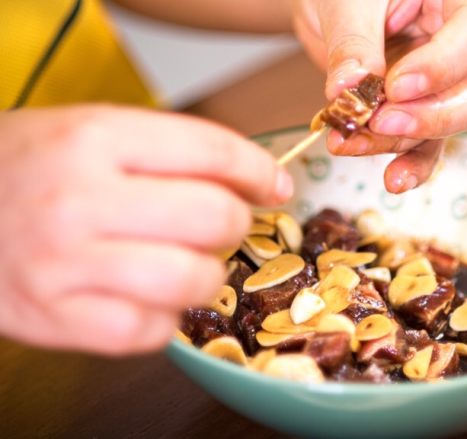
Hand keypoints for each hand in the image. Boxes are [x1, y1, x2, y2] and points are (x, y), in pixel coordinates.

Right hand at [0, 105, 291, 354]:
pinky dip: (164, 317)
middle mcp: (80, 200)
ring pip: (190, 279)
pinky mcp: (55, 318)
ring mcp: (65, 265)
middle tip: (220, 222)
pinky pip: (149, 331)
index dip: (259, 172)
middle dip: (234, 222)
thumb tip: (258, 182)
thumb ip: (174, 152)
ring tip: (181, 259)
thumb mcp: (93, 131)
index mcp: (95, 139)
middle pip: (214, 219)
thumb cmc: (29, 167)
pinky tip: (145, 293)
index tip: (274, 185)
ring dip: (204, 273)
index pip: (213, 152)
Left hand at [293, 0, 466, 192]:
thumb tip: (350, 90)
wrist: (331, 4)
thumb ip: (353, 42)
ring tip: (349, 143)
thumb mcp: (348, 0)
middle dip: (434, 115)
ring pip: (453, 121)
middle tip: (383, 122)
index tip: (396, 86)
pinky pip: (431, 143)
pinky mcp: (426, 110)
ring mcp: (452, 80)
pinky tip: (393, 180)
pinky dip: (411, 164)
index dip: (442, 65)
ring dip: (403, 141)